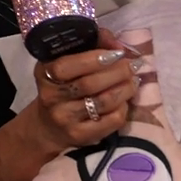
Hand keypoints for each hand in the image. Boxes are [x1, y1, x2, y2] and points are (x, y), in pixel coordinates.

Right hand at [27, 28, 138, 150]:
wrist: (48, 126)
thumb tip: (118, 44)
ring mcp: (65, 118)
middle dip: (117, 72)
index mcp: (45, 73)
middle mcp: (51, 97)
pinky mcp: (80, 136)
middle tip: (133, 66)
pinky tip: (125, 101)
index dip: (95, 58)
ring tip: (134, 81)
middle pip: (89, 84)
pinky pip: (110, 121)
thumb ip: (92, 44)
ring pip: (103, 102)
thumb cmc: (64, 86)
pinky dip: (123, 109)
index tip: (117, 53)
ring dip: (125, 89)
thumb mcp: (68, 62)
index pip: (67, 65)